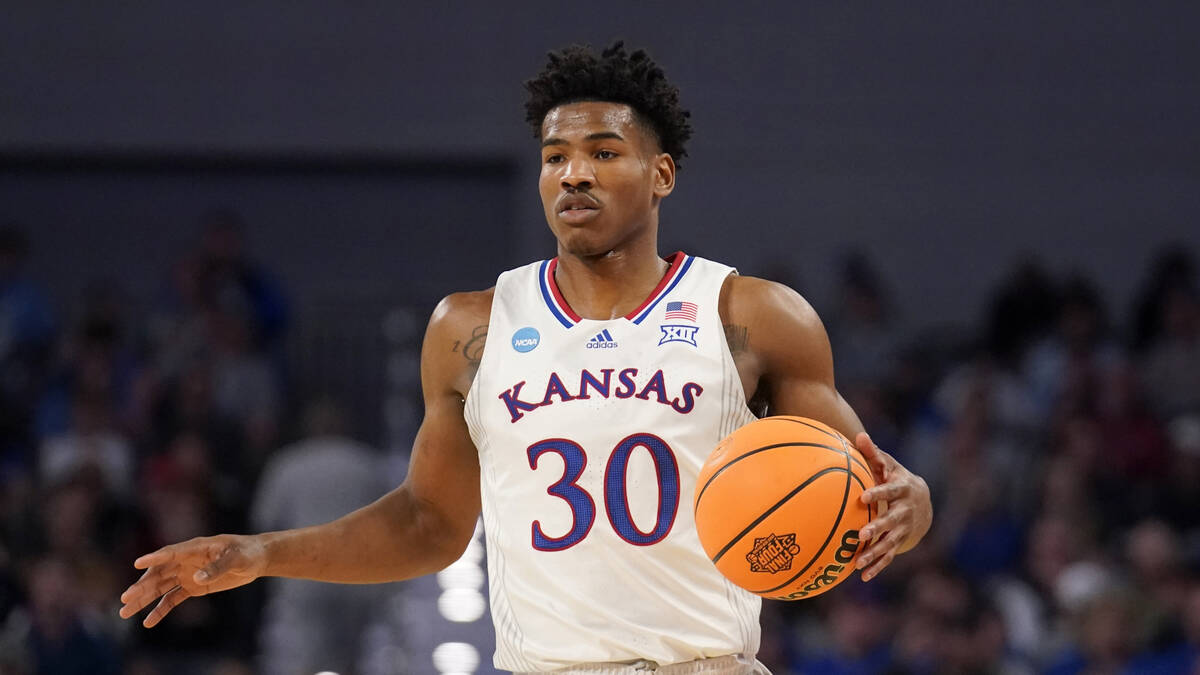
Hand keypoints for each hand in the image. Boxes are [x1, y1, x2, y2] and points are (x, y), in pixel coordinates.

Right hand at [119, 534, 267, 626]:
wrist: (256, 559)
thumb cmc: (247, 553)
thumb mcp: (236, 558)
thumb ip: (217, 567)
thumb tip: (196, 578)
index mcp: (195, 548)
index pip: (171, 553)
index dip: (155, 558)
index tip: (138, 564)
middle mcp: (186, 560)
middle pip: (159, 573)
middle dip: (142, 586)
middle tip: (125, 599)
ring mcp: (187, 574)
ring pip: (160, 587)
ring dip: (143, 599)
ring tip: (125, 612)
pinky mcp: (192, 587)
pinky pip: (172, 599)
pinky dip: (160, 610)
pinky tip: (148, 622)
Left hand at [853, 432, 931, 581]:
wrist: (922, 502)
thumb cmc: (897, 479)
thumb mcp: (889, 464)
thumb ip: (873, 453)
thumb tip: (859, 435)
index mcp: (903, 489)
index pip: (890, 491)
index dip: (879, 494)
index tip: (864, 497)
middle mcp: (905, 511)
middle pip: (892, 521)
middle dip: (878, 528)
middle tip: (861, 534)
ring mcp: (903, 529)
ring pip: (889, 543)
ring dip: (874, 553)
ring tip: (857, 562)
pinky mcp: (899, 542)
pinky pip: (888, 556)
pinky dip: (877, 566)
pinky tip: (863, 576)